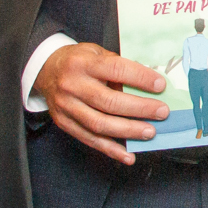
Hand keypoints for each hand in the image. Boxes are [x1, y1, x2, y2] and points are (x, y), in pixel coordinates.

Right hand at [33, 42, 168, 164]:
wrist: (46, 70)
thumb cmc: (79, 61)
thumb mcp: (97, 53)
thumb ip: (119, 67)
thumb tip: (149, 85)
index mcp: (83, 63)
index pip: (116, 70)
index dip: (140, 78)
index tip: (160, 85)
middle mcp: (72, 85)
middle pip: (109, 101)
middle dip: (139, 108)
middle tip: (161, 112)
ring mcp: (67, 106)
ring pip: (100, 124)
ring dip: (128, 131)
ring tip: (149, 132)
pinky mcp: (64, 123)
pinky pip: (89, 139)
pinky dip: (111, 150)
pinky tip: (128, 155)